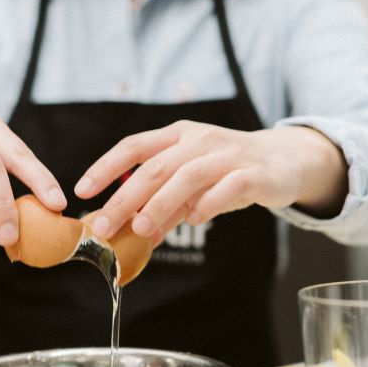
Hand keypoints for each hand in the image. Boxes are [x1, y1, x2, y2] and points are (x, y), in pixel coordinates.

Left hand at [75, 121, 346, 243]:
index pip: (134, 146)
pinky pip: (227, 188)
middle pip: (156, 166)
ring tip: (141, 229)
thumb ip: (164, 203)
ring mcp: (228, 154)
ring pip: (188, 176)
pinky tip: (194, 219)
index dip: (106, 167)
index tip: (83, 191)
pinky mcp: (253, 173)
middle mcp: (200, 140)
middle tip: (104, 226)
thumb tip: (131, 232)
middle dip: (125, 198)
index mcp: (178, 135)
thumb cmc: (229, 169)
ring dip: (161, 204)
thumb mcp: (192, 180)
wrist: (284, 160)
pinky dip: (207, 204)